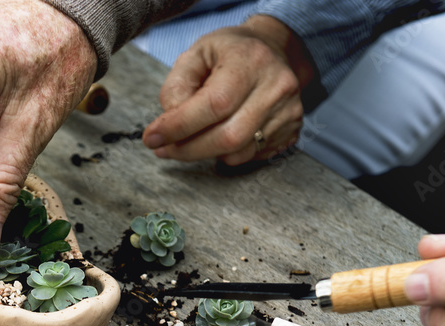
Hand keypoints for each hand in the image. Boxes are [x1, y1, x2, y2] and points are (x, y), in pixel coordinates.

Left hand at [142, 14, 313, 165]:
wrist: (274, 50)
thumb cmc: (231, 53)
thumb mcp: (196, 55)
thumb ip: (178, 87)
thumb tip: (170, 125)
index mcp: (250, 61)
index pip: (213, 105)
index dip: (180, 127)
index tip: (153, 138)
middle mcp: (276, 87)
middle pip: (228, 137)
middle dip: (189, 149)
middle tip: (166, 149)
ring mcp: (288, 112)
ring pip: (239, 152)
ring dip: (206, 154)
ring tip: (190, 141)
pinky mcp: (292, 131)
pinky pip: (252, 156)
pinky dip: (228, 153)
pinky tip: (219, 136)